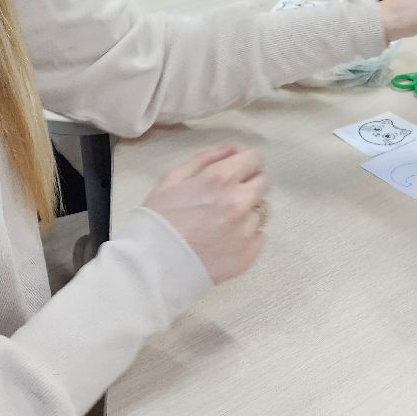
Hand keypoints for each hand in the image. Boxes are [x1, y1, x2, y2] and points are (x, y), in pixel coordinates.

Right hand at [142, 146, 268, 284]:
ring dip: (248, 212)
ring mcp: (247, 230)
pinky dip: (246, 236)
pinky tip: (224, 241)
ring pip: (261, 211)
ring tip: (223, 223)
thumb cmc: (158, 220)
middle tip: (229, 197)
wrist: (152, 267)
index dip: (246, 162)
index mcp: (221, 179)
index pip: (256, 158)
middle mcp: (240, 202)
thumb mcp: (173, 179)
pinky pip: (258, 237)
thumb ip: (205, 159)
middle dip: (250, 185)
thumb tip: (233, 149)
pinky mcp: (249, 254)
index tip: (237, 171)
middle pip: (264, 183)